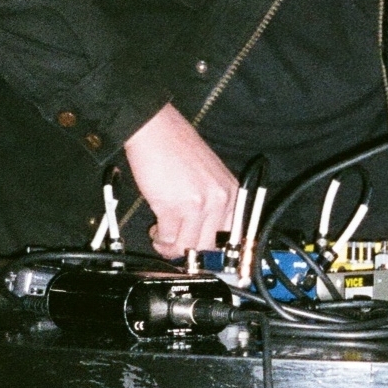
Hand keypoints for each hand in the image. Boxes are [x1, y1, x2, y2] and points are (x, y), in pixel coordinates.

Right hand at [123, 103, 239, 257]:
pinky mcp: (172, 207)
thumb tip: (205, 233)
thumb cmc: (177, 147)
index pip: (232, 235)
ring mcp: (196, 205)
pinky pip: (167, 238)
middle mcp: (218, 200)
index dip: (216, 251)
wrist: (156, 129)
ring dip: (170, 247)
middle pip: (208, 246)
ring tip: (162, 238)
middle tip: (175, 247)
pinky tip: (156, 228)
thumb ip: (213, 201)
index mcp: (231, 192)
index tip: (206, 258)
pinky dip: (159, 238)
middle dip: (189, 252)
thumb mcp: (210, 174)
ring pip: (186, 246)